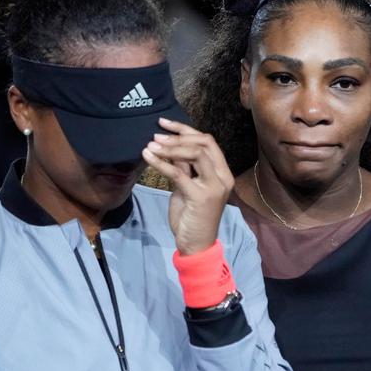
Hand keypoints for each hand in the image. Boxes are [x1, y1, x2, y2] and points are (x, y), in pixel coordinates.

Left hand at [142, 118, 233, 254]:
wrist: (196, 245)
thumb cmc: (192, 217)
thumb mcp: (187, 188)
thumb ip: (185, 168)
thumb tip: (169, 148)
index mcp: (222, 173)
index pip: (208, 141)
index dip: (185, 130)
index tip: (164, 124)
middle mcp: (223, 177)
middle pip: (204, 143)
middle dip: (179, 135)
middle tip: (156, 135)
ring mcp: (214, 187)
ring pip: (195, 154)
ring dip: (170, 147)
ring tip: (151, 145)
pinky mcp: (200, 197)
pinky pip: (179, 173)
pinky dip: (161, 163)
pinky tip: (148, 157)